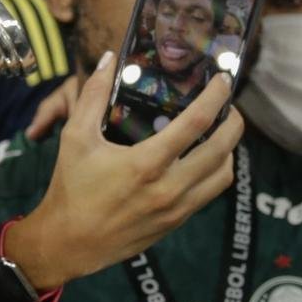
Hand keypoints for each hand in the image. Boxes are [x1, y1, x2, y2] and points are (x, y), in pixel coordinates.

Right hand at [11, 52, 241, 287]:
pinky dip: (215, 171)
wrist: (68, 243)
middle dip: (234, 121)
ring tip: (219, 130)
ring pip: (223, 174)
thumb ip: (93, 95)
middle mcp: (169, 188)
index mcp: (146, 164)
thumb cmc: (70, 188)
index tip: (223, 79)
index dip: (216, 96)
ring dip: (229, 149)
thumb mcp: (75, 137)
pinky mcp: (176, 222)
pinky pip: (210, 193)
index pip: (197, 123)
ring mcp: (176, 209)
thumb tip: (110, 59)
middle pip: (222, 149)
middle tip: (229, 104)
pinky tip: (204, 157)